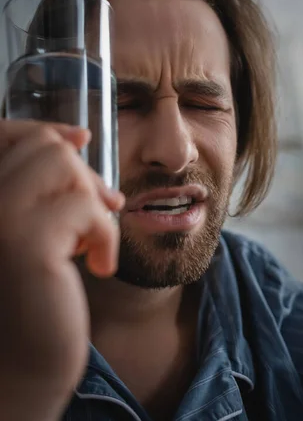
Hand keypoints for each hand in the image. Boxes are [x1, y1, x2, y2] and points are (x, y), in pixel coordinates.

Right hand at [0, 120, 123, 415]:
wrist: (24, 361)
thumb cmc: (35, 289)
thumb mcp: (36, 224)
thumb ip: (46, 181)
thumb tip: (78, 136)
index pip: (2, 134)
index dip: (44, 129)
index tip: (80, 137)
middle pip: (46, 147)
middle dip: (81, 176)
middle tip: (92, 216)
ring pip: (66, 167)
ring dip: (92, 205)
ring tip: (87, 242)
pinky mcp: (25, 245)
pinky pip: (87, 207)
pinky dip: (105, 235)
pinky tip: (96, 264)